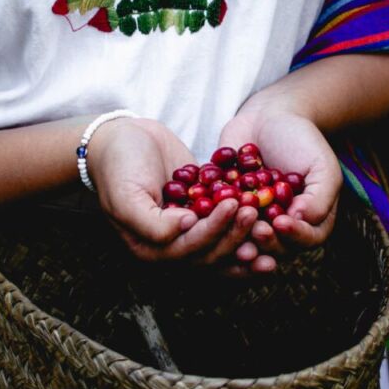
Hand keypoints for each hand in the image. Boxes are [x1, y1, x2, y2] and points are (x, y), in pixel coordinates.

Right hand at [86, 117, 258, 263]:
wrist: (123, 136)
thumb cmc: (119, 165)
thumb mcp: (126, 195)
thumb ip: (151, 222)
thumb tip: (184, 228)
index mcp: (151, 249)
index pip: (190, 250)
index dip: (215, 232)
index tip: (233, 205)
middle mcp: (172, 247)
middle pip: (212, 252)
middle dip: (235, 234)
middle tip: (253, 209)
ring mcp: (190, 230)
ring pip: (224, 242)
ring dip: (246, 234)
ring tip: (268, 218)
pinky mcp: (203, 211)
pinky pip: (228, 221)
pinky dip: (246, 221)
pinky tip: (269, 212)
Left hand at [217, 108, 341, 274]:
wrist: (266, 117)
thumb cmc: (300, 139)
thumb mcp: (321, 164)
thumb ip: (319, 196)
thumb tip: (302, 220)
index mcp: (309, 222)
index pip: (306, 239)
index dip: (294, 235)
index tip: (281, 222)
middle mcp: (280, 229)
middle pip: (275, 248)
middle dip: (265, 243)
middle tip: (256, 231)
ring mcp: (252, 223)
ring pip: (245, 241)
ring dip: (237, 241)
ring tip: (231, 233)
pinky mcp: (226, 213)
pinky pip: (219, 224)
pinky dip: (212, 223)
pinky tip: (204, 219)